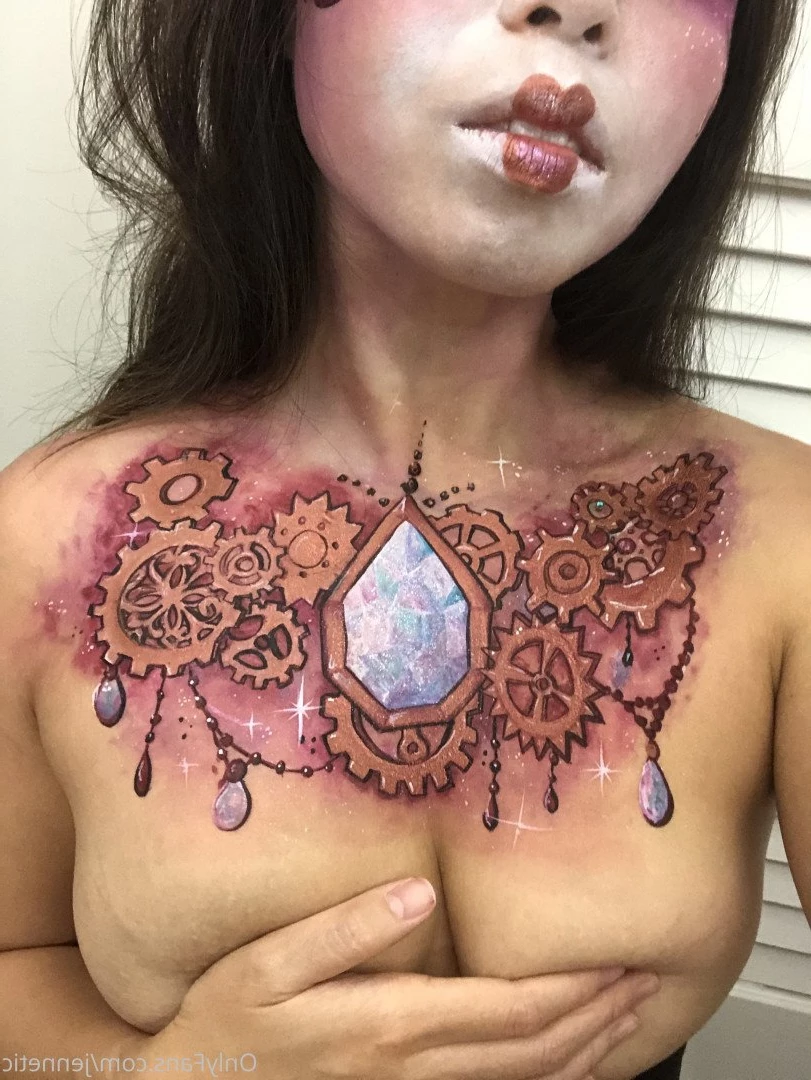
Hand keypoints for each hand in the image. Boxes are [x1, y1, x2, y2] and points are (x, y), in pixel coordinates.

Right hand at [129, 877, 658, 1079]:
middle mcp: (414, 1068)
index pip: (510, 1012)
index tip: (617, 961)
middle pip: (534, 1053)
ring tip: (627, 1019)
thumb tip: (418, 893)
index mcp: (392, 1025)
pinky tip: (565, 1062)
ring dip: (585, 1053)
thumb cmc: (228, 1021)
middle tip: (645, 983)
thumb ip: (346, 929)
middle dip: (598, 1019)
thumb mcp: (270, 963)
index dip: (574, 991)